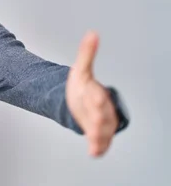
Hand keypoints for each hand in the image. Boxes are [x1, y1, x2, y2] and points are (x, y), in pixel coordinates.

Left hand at [66, 31, 118, 157]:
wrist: (82, 103)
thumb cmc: (83, 87)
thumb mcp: (81, 70)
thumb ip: (87, 53)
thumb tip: (93, 32)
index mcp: (98, 94)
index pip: (99, 95)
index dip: (96, 95)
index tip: (94, 94)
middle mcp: (103, 110)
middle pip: (102, 114)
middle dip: (99, 116)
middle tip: (97, 121)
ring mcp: (100, 123)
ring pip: (102, 130)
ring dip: (100, 136)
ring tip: (95, 143)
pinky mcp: (95, 134)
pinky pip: (99, 142)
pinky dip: (98, 148)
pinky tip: (94, 153)